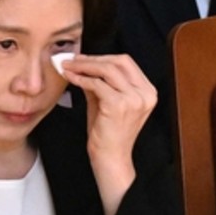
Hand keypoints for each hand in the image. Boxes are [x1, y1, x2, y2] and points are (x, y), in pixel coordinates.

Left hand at [60, 54, 155, 214]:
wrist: (110, 157)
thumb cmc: (108, 132)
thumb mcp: (105, 102)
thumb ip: (98, 83)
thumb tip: (82, 65)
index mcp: (147, 91)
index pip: (126, 63)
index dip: (102, 57)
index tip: (83, 57)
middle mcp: (145, 93)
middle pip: (119, 61)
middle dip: (92, 59)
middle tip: (72, 60)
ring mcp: (134, 99)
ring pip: (107, 70)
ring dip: (84, 66)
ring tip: (67, 66)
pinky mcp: (119, 105)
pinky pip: (97, 84)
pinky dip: (81, 79)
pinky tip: (70, 78)